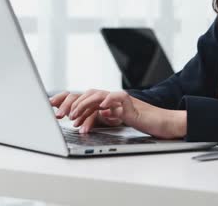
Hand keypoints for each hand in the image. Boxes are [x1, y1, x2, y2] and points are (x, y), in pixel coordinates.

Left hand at [52, 89, 186, 138]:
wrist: (162, 123)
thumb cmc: (142, 123)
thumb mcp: (118, 122)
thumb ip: (105, 118)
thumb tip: (91, 118)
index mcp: (107, 102)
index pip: (85, 98)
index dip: (70, 102)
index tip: (55, 109)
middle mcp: (112, 98)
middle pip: (87, 94)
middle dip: (72, 104)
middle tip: (62, 116)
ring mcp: (120, 99)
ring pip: (97, 95)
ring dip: (83, 105)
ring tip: (75, 115)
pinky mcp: (130, 103)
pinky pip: (116, 98)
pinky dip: (106, 102)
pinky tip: (100, 109)